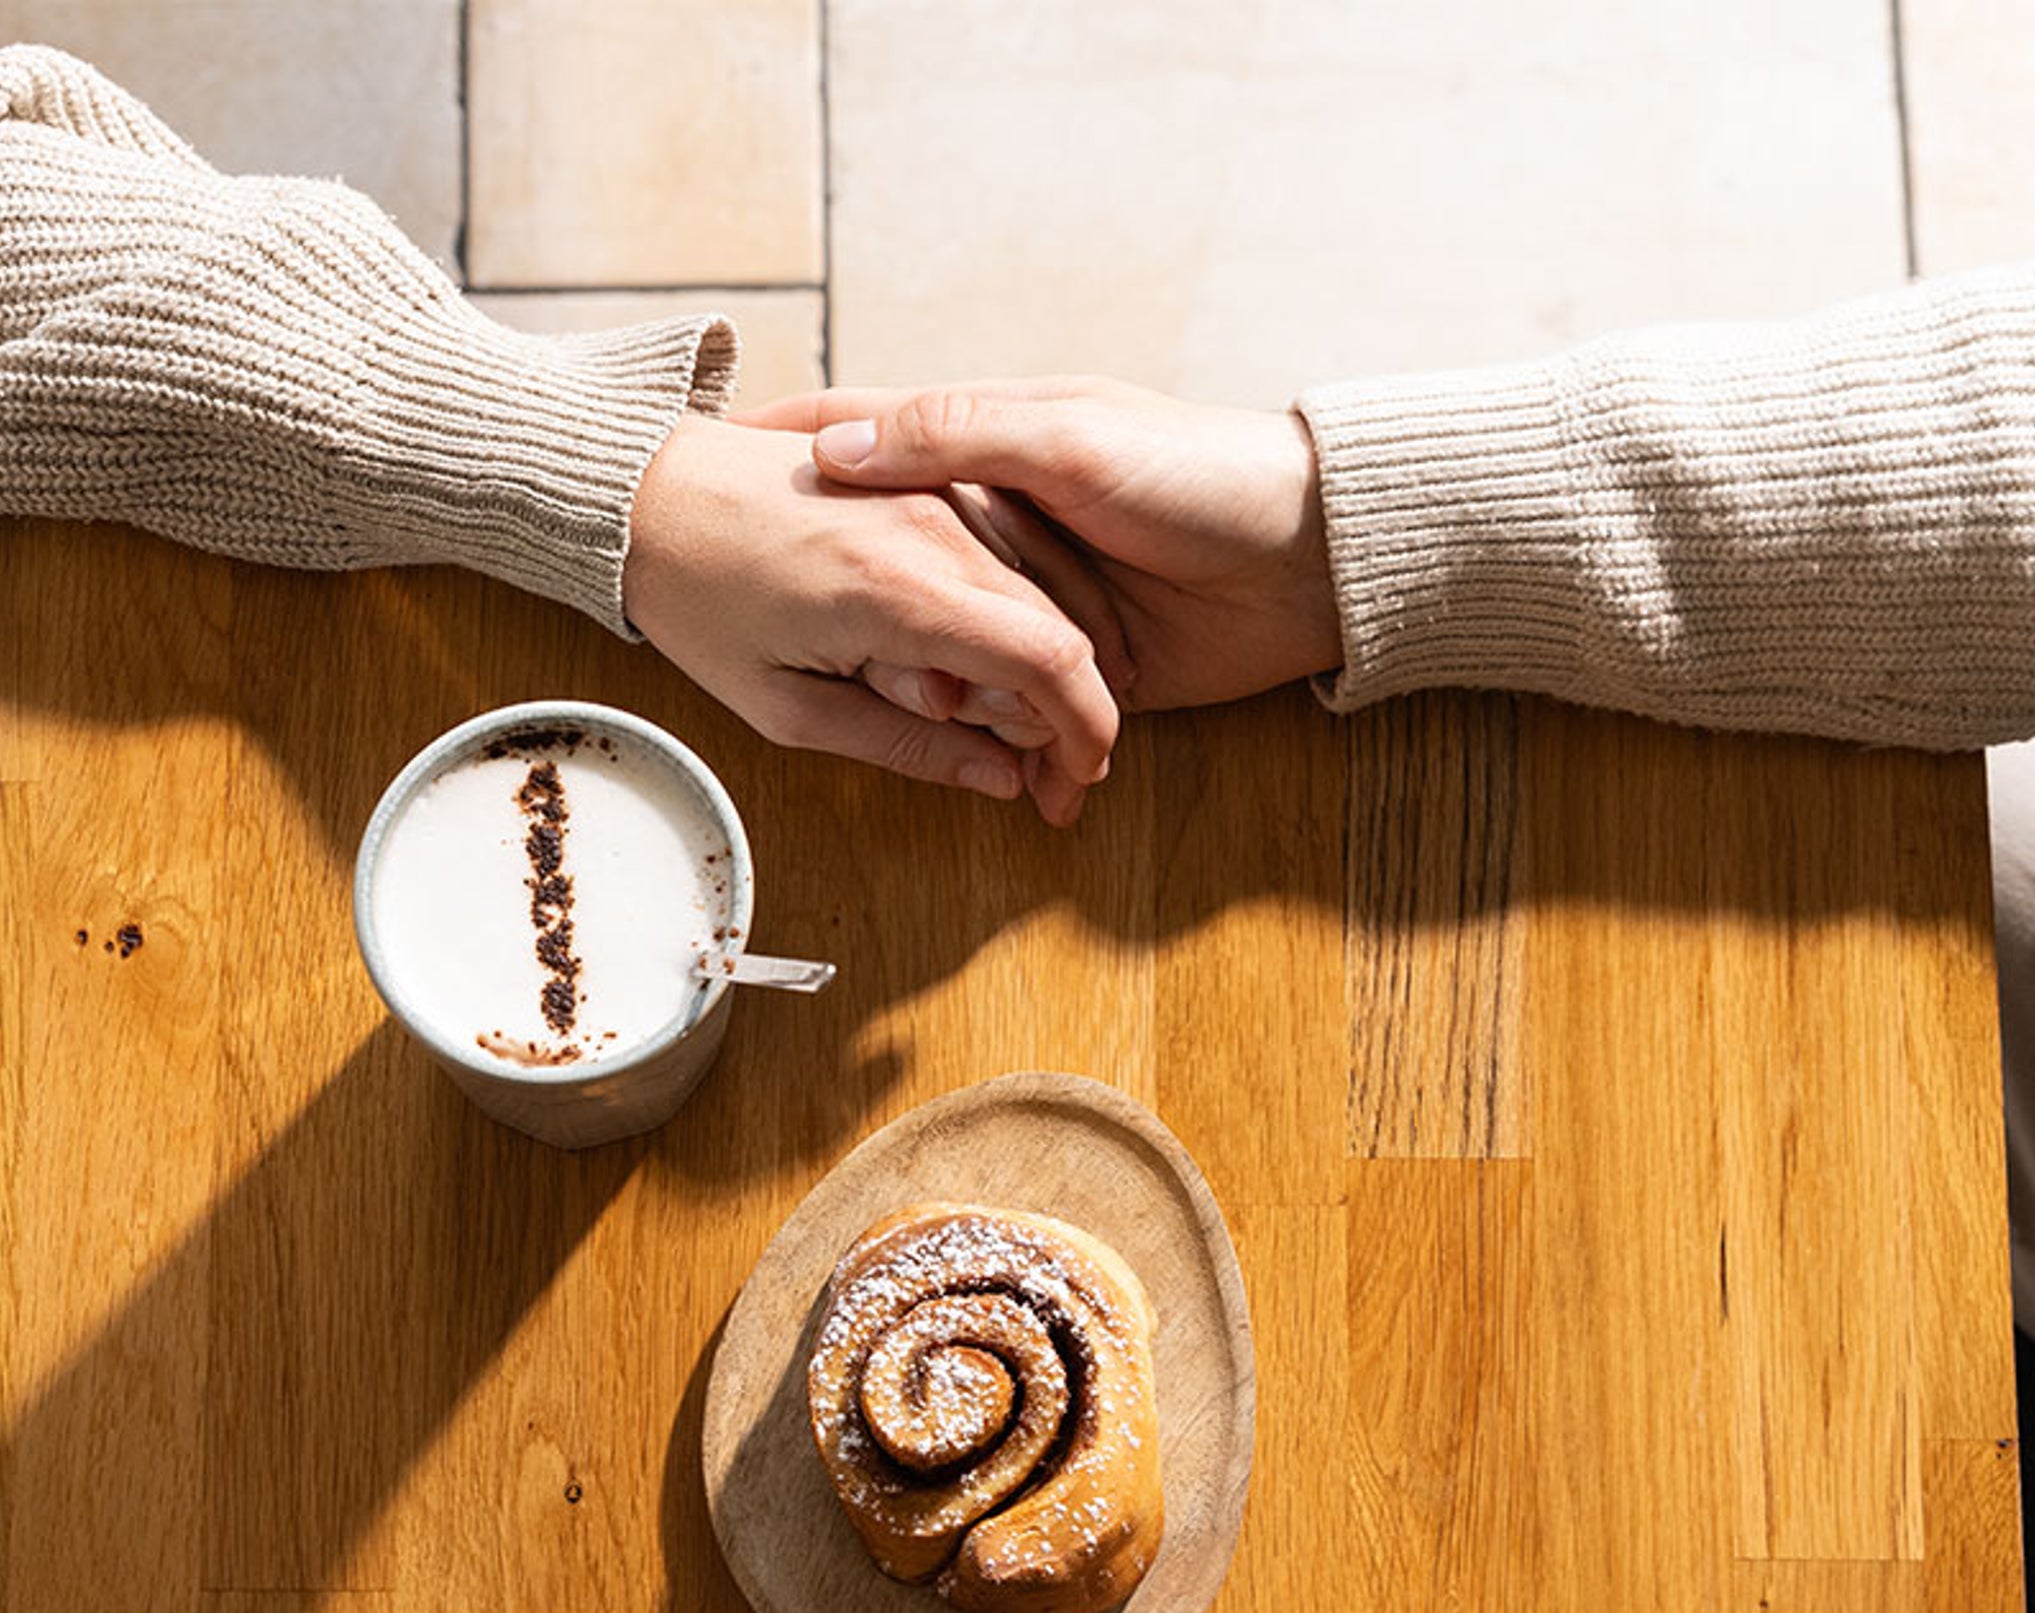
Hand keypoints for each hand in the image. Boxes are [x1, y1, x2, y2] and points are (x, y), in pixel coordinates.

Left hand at [626, 416, 1121, 825]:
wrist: (643, 488)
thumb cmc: (698, 597)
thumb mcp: (789, 708)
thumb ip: (906, 745)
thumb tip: (999, 778)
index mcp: (903, 589)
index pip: (1052, 660)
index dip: (1086, 734)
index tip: (1074, 783)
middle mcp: (936, 527)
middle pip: (1054, 629)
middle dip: (1056, 711)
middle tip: (1020, 771)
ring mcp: (936, 495)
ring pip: (1032, 594)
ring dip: (1024, 665)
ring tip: (965, 716)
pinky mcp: (927, 482)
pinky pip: (997, 558)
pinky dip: (998, 618)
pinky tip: (947, 659)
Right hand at [735, 380, 1342, 712]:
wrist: (1314, 558)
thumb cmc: (1201, 475)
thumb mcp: (1066, 439)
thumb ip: (956, 436)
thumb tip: (842, 443)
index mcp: (991, 442)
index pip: (867, 439)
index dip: (796, 451)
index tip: (719, 465)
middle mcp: (1003, 519)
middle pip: (894, 560)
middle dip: (849, 604)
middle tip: (791, 634)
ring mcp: (1039, 594)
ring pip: (947, 643)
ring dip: (925, 684)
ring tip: (881, 708)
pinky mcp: (1080, 663)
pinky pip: (1012, 703)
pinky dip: (992, 733)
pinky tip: (963, 753)